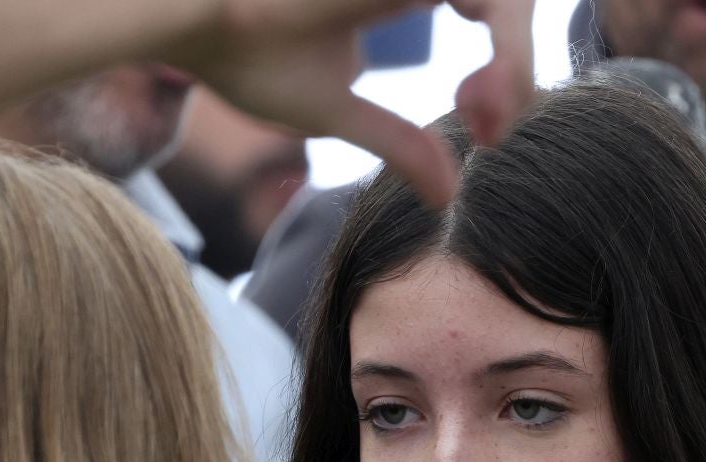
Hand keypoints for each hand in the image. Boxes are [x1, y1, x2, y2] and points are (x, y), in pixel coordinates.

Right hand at [168, 0, 534, 205]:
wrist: (184, 17)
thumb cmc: (240, 50)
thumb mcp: (332, 107)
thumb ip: (395, 142)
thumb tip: (450, 197)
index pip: (498, 11)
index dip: (510, 70)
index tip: (482, 132)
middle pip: (515, 2)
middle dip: (521, 65)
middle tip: (490, 129)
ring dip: (516, 57)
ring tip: (483, 113)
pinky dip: (502, 44)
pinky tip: (477, 94)